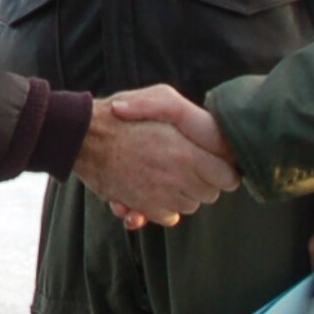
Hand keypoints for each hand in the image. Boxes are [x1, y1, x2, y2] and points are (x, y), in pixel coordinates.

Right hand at [75, 87, 237, 225]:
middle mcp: (179, 178)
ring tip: (169, 175)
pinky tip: (154, 189)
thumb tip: (209, 128)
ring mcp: (161, 196)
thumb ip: (189, 113)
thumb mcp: (161, 96)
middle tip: (189, 166)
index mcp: (188, 152)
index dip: (224, 171)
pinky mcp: (143, 208)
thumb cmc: (123, 113)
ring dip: (184, 194)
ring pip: (190, 206)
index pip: (229, 178)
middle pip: (211, 194)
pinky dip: (164, 208)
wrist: (84, 137)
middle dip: (204, 182)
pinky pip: (169, 217)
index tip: (214, 163)